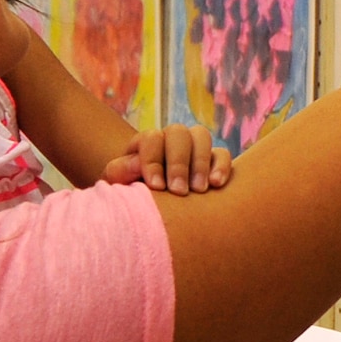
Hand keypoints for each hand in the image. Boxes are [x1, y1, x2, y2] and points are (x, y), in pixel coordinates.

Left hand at [101, 125, 232, 195]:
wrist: (152, 208)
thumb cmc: (131, 194)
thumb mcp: (117, 184)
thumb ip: (120, 172)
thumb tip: (135, 164)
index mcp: (146, 142)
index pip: (151, 138)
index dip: (153, 160)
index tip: (156, 187)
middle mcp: (170, 140)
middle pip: (179, 133)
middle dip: (179, 162)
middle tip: (179, 190)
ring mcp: (194, 148)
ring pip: (202, 137)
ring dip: (201, 162)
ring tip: (199, 190)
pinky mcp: (213, 161)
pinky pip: (222, 154)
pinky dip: (222, 166)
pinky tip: (217, 185)